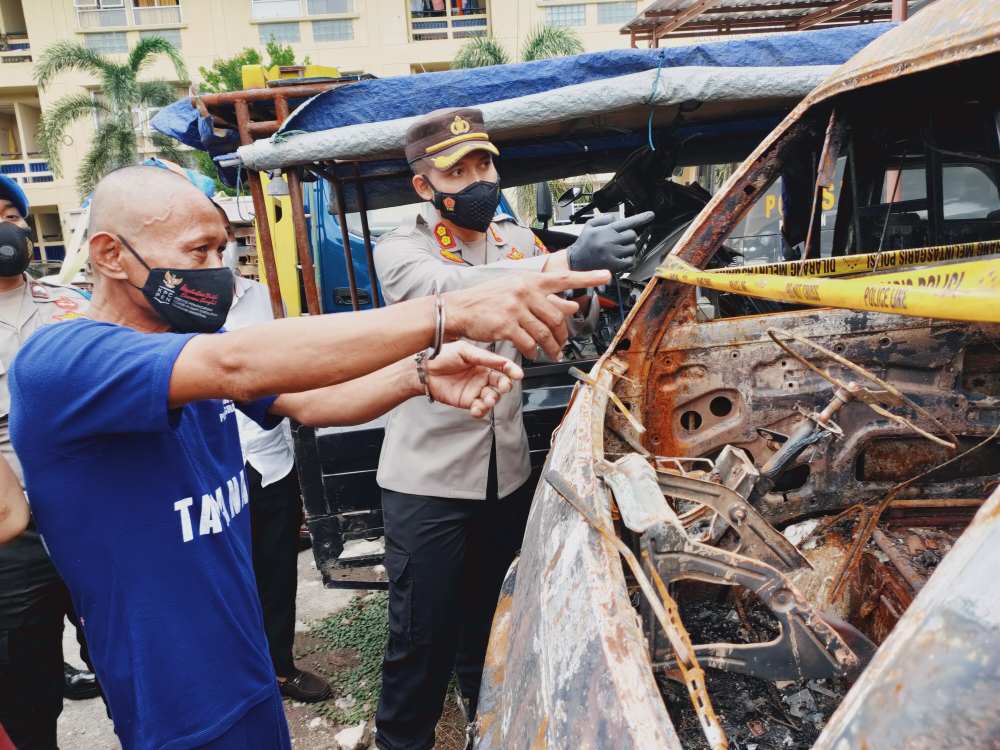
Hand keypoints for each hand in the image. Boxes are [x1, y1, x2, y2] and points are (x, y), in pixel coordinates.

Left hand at [424, 342, 523, 418]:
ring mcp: (475, 390)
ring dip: (493, 400)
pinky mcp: (467, 402)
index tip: (517, 374)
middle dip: (504, 387)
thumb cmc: (441, 356)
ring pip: (492, 398)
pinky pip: (480, 409)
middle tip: (503, 387)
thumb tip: (502, 361)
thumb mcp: (465, 351)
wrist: (424, 371)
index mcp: (483, 363)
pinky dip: (481, 410)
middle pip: (500, 384)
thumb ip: (485, 357)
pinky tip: (478, 408)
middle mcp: (482, 377)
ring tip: (488, 399)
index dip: (511, 370)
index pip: (502, 367)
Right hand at [443, 269, 610, 359]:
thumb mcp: (516, 291)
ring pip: (545, 332)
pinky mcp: (506, 325)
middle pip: (557, 316)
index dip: (588, 277)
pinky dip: (534, 352)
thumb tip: (572, 305)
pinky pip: (529, 343)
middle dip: (564, 335)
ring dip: (553, 347)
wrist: (460, 309)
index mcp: (530, 280)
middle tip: (564, 344)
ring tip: (554, 354)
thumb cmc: (488, 300)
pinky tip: (535, 354)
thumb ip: (544, 298)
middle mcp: (525, 291)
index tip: (606, 276)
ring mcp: (515, 308)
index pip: (564, 278)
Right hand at [567, 211, 655, 272]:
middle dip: (629, 237)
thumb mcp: (589, 225)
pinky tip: (620, 258)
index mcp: (606, 230)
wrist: (575, 262)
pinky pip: (630, 261)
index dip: (641, 217)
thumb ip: (604, 219)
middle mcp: (610, 241)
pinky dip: (628, 260)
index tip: (651, 215)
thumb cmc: (583, 244)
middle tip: (620, 240)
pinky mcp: (614, 265)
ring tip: (617, 250)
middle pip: (633, 235)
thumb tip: (616, 218)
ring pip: (633, 248)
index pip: (628, 222)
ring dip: (628, 248)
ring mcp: (613, 253)